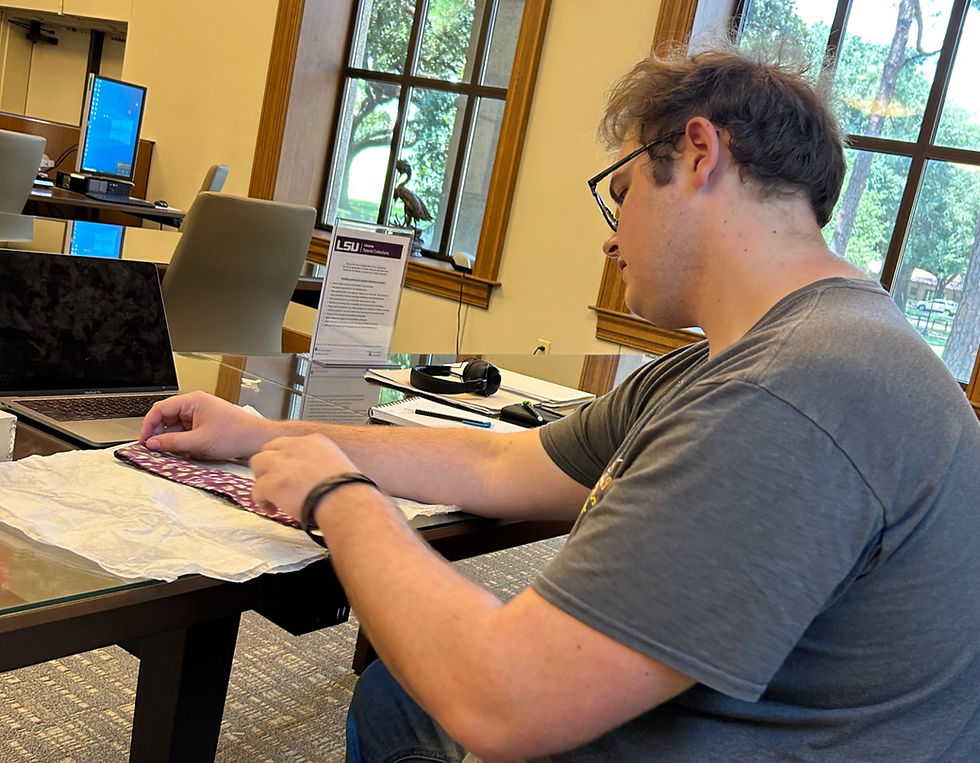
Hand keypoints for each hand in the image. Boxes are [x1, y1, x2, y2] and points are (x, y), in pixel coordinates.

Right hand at [140, 391, 274, 459]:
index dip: (148, 425)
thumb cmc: (237, 434)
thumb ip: (173, 443)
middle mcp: (196, 405)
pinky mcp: (205, 425)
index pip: (160, 409)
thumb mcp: (200, 441)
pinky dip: (185, 444)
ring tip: (182, 452)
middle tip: (158, 450)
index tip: (144, 441)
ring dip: (175, 442)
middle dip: (163, 436)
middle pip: (167, 419)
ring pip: (176, 429)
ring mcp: (201, 415)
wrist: (257, 440)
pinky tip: (192, 452)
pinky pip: (187, 434)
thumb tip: (152, 443)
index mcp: (193, 401)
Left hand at [250, 434, 359, 522]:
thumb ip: (323, 466)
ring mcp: (282, 464)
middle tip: (275, 482)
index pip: (289, 443)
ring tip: (270, 495)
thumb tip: (319, 479)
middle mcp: (296, 447)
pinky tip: (271, 509)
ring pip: (257, 463)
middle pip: (268, 449)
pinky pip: (256, 489)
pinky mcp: (272, 482)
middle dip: (269, 466)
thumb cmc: (349, 492)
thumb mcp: (339, 466)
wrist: (345, 502)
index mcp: (315, 441)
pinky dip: (261, 501)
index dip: (285, 459)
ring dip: (262, 479)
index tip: (287, 471)